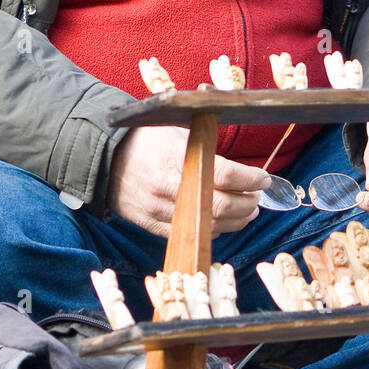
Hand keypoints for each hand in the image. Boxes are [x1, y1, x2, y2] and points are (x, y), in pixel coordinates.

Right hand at [107, 126, 270, 237]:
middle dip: (247, 204)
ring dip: (236, 221)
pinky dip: (214, 231)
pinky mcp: (152, 225)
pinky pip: (191, 235)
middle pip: (220, 206)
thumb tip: (240, 167)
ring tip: (247, 211)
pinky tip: (224, 222)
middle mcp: (167, 187)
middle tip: (257, 197)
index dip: (249, 180)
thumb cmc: (146, 140)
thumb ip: (206, 149)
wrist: (105, 158)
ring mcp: (159, 210)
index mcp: (174, 158)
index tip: (263, 179)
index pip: (223, 175)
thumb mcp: (177, 133)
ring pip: (209, 226)